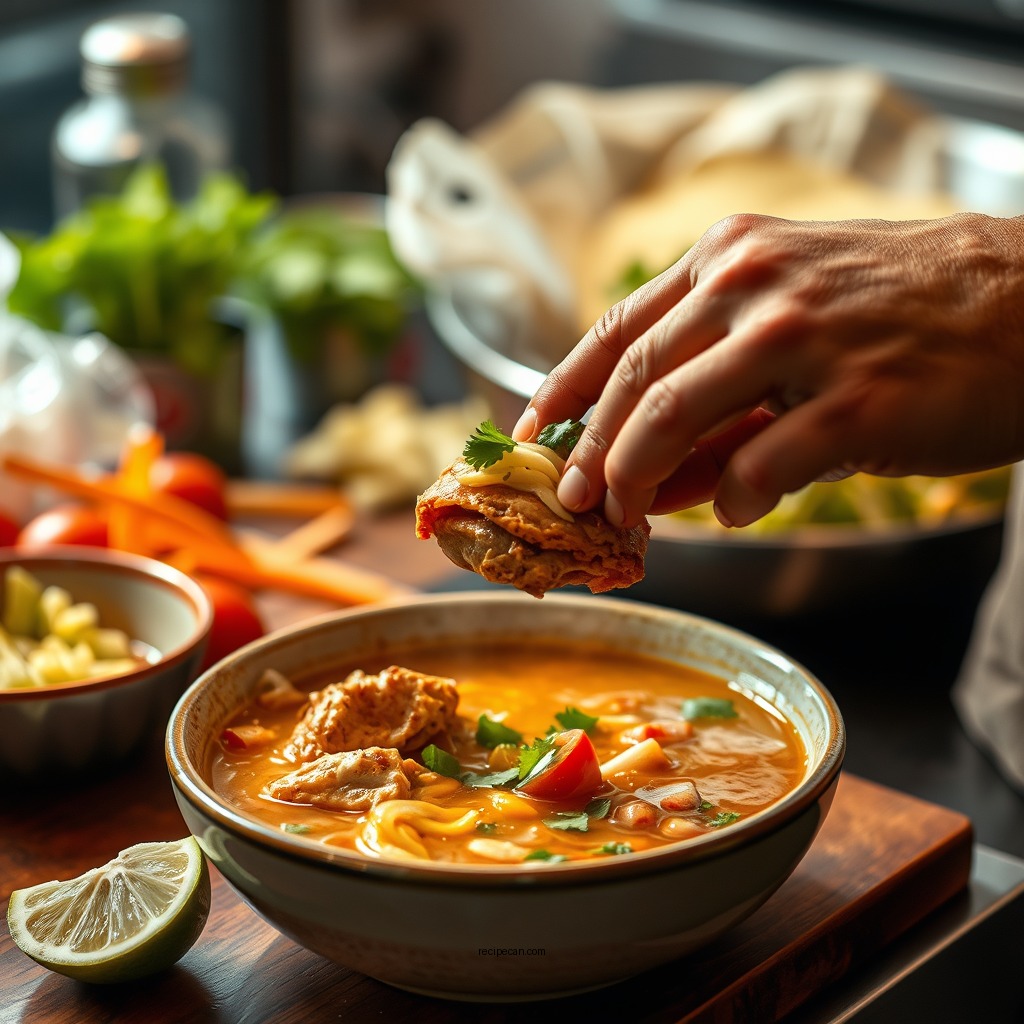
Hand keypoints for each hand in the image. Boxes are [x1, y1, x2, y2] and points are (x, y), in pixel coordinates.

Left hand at [513, 212, 1023, 527]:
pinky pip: (756, 469)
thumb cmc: (900, 313)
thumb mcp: (794, 318)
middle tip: (578, 502)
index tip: (533, 434)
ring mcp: (801, 341)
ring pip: (670, 423)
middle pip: (630, 384)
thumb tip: (649, 472)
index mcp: (729, 257)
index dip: (562, 389)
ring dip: (638, 484)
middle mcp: (752, 286)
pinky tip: (738, 509)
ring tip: (634, 520)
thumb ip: (714, 390)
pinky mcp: (853, 404)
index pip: (616, 330)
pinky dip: (733, 501)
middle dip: (591, 454)